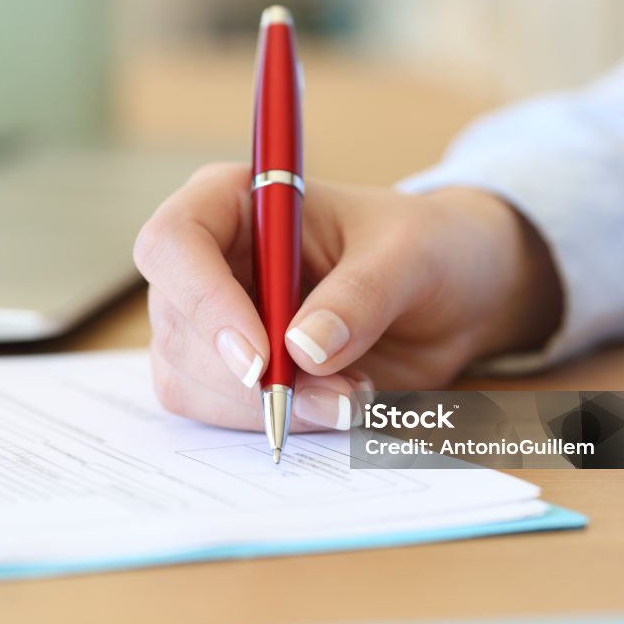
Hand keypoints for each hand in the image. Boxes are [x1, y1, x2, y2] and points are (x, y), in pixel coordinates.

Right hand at [134, 163, 560, 430]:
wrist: (448, 295)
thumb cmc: (424, 247)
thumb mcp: (410, 256)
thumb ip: (360, 296)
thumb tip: (303, 350)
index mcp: (235, 202)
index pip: (174, 243)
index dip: (204, 302)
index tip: (261, 358)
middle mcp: (209, 260)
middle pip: (177, 326)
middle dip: (251, 376)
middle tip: (335, 392)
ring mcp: (210, 320)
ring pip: (190, 380)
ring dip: (268, 407)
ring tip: (350, 394)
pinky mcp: (227, 372)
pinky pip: (220, 412)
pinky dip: (278, 421)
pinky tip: (334, 405)